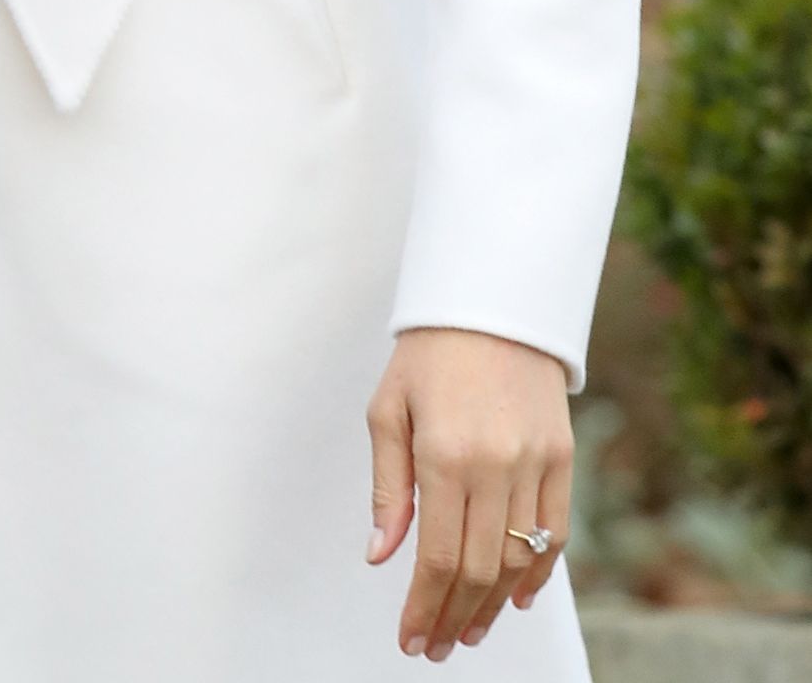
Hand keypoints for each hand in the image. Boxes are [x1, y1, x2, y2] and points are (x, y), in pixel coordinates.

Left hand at [367, 329, 572, 659]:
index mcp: (444, 453)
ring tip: (468, 629)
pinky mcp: (562, 456)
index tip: (412, 638)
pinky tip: (514, 597)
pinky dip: (538, 572)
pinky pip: (556, 531)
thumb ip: (388, 487)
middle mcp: (494, 463)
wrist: (492, 300)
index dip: (424, 607)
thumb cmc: (429, 353)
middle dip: (454, 616)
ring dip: (493, 605)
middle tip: (437, 645)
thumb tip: (381, 554)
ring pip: (519, 559)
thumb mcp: (388, 409)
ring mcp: (535, 462)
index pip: (438, 557)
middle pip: (479, 568)